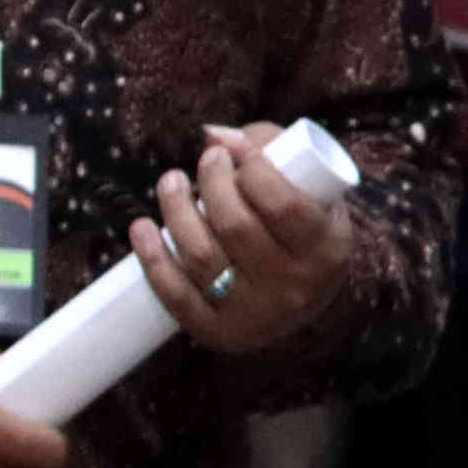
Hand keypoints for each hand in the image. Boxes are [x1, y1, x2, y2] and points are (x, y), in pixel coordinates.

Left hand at [134, 125, 356, 356]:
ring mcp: (257, 314)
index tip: (232, 151)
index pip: (283, 206)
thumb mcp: (309, 188)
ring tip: (171, 182)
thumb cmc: (304, 226)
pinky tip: (142, 228)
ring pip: (203, 258)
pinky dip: (153, 260)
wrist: (307, 295)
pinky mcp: (221, 332)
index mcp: (326, 247)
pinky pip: (178, 297)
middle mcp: (295, 286)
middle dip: (211, 184)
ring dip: (176, 212)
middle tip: (206, 162)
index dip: (251, 169)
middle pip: (236, 228)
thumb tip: (213, 135)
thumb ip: (269, 149)